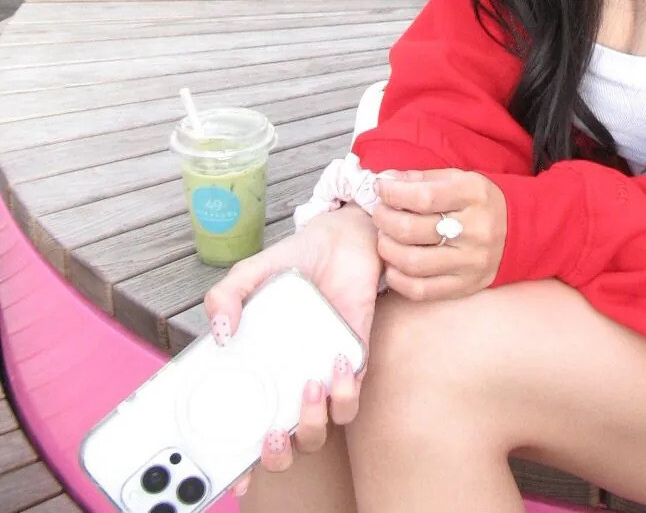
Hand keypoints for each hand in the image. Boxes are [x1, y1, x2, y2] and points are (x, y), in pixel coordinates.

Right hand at [203, 204, 381, 491]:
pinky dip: (346, 391)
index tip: (233, 475)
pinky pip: (351, 397)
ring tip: (309, 386)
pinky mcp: (353, 363)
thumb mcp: (251, 273)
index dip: (238, 459)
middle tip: (271, 434)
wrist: (341, 240)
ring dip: (313, 422)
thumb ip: (227, 295)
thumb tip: (221, 332)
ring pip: (320, 431)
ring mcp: (320, 377)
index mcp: (258, 372)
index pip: (244, 427)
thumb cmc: (293, 262)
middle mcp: (287, 384)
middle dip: (276, 455)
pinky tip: (337, 362)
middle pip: (284, 445)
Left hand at [372, 167, 507, 300]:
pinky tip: (394, 265)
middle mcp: (474, 230)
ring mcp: (470, 262)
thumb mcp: (460, 179)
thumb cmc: (481, 202)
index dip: (394, 194)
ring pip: (414, 262)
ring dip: (387, 250)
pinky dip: (398, 279)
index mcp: (473, 195)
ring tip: (384, 238)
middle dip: (385, 221)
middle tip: (379, 214)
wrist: (519, 231)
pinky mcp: (465, 286)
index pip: (424, 197)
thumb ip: (423, 179)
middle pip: (413, 230)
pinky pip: (422, 290)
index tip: (381, 189)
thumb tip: (386, 181)